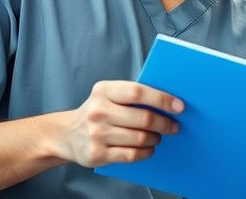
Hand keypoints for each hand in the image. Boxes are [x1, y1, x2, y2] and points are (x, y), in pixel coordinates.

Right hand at [53, 80, 183, 166]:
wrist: (66, 135)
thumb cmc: (97, 113)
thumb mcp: (108, 96)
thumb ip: (132, 96)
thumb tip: (169, 102)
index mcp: (103, 91)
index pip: (137, 92)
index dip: (161, 99)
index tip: (179, 106)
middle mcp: (98, 111)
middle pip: (142, 118)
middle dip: (164, 123)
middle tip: (173, 126)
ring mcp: (96, 134)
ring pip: (139, 138)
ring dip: (155, 138)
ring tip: (157, 136)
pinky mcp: (97, 154)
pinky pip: (131, 155)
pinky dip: (145, 152)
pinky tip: (148, 148)